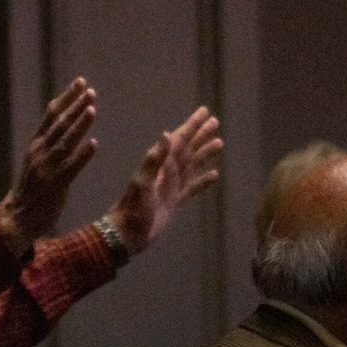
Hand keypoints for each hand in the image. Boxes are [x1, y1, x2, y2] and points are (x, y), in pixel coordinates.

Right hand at [1, 78, 98, 251]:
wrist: (18, 217)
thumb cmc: (32, 188)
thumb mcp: (37, 160)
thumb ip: (49, 143)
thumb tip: (65, 122)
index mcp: (35, 144)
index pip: (51, 114)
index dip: (66, 98)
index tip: (81, 83)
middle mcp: (39, 152)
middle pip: (59, 124)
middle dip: (76, 106)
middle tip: (91, 92)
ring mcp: (46, 168)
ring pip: (64, 142)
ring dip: (79, 125)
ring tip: (92, 110)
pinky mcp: (55, 185)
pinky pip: (71, 167)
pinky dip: (82, 155)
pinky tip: (94, 145)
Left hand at [103, 107, 221, 254]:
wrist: (127, 234)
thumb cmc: (133, 209)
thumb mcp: (142, 183)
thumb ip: (154, 160)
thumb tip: (166, 134)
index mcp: (160, 164)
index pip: (179, 138)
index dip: (192, 125)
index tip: (204, 111)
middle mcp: (167, 171)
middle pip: (188, 148)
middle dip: (200, 134)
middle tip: (215, 121)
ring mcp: (171, 186)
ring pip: (192, 164)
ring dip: (204, 153)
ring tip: (219, 142)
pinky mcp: (174, 200)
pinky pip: (192, 187)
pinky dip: (203, 181)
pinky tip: (214, 175)